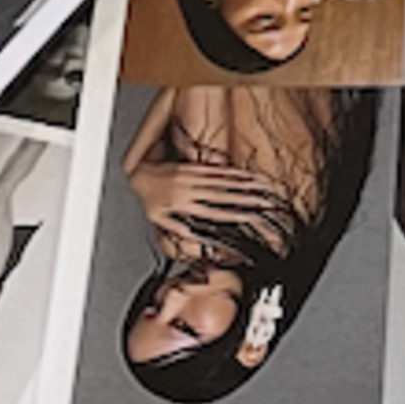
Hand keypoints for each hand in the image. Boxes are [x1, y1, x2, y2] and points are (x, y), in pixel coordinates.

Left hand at [154, 172, 284, 239]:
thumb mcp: (158, 219)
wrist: (140, 174)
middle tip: (264, 200)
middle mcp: (191, 190)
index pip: (214, 212)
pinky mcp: (194, 167)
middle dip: (246, 198)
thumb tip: (192, 236)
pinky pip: (216, 169)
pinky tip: (244, 174)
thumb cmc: (149, 198)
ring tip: (261, 186)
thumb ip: (177, 228)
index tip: (250, 216)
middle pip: (224, 195)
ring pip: (223, 181)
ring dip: (244, 183)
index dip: (233, 214)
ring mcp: (194, 177)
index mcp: (184, 205)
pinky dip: (232, 172)